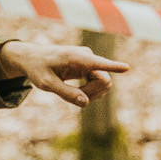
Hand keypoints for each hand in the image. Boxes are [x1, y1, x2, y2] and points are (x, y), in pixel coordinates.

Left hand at [0, 40, 130, 105]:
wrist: (33, 58)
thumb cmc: (38, 69)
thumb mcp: (46, 84)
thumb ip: (65, 93)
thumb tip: (85, 103)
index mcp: (77, 58)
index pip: (99, 63)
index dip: (114, 66)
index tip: (127, 67)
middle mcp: (88, 56)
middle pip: (104, 81)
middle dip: (92, 93)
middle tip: (74, 97)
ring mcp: (91, 61)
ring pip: (104, 83)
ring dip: (91, 93)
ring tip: (72, 93)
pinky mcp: (90, 66)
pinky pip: (100, 82)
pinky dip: (91, 91)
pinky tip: (78, 92)